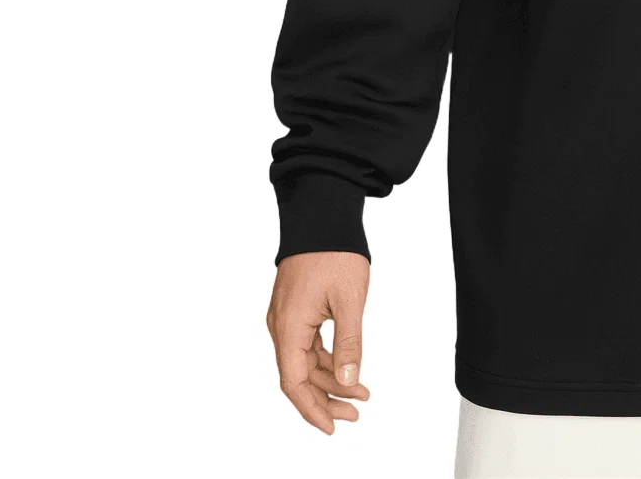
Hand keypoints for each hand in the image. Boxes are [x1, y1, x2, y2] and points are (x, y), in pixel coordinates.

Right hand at [267, 250, 370, 433]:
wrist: (322, 213)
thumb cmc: (335, 251)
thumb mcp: (349, 300)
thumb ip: (349, 343)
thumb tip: (349, 380)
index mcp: (289, 328)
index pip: (294, 383)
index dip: (313, 409)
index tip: (333, 427)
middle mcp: (281, 326)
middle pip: (298, 376)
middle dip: (326, 397)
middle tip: (356, 411)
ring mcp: (286, 317)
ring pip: (303, 361)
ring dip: (328, 378)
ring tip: (359, 392)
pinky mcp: (294, 308)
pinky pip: (306, 344)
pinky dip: (325, 359)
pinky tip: (345, 367)